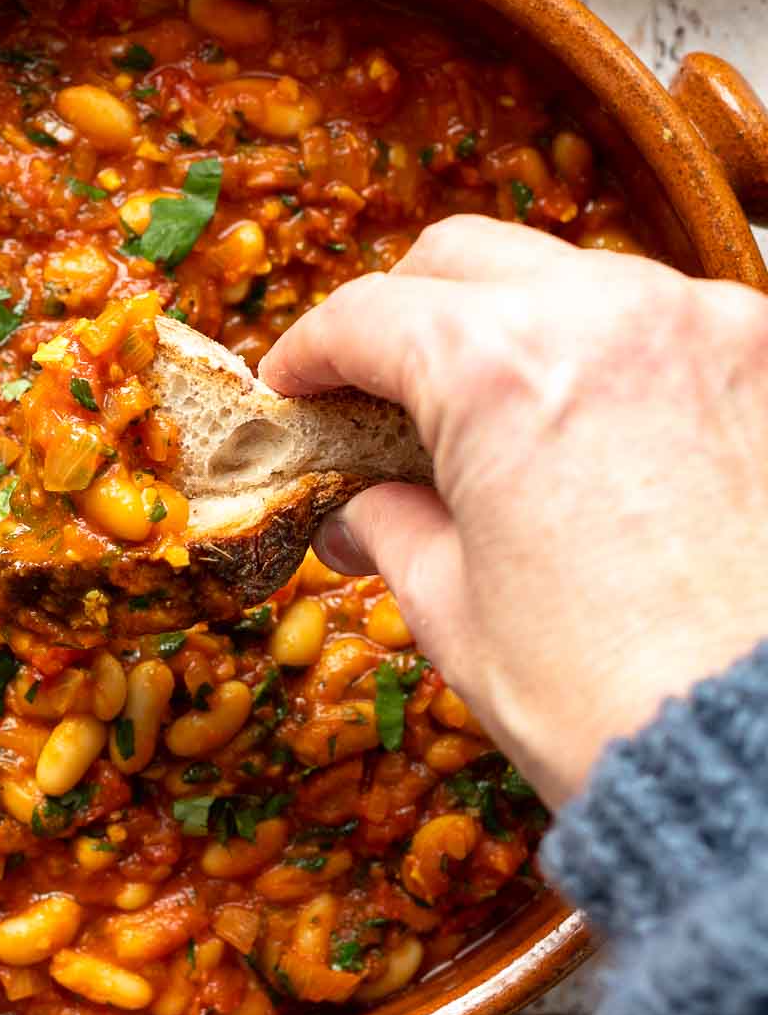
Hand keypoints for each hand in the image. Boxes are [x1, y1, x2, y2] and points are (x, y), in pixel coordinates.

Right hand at [259, 216, 767, 805]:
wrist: (762, 756)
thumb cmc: (610, 701)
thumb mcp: (454, 611)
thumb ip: (393, 526)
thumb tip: (360, 507)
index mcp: (500, 368)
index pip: (369, 315)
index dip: (310, 353)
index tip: (293, 389)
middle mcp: (608, 314)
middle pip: (466, 258)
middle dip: (405, 312)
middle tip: (375, 387)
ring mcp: (702, 328)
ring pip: (570, 276)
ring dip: (510, 324)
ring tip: (486, 416)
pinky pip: (662, 321)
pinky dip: (604, 354)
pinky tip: (585, 430)